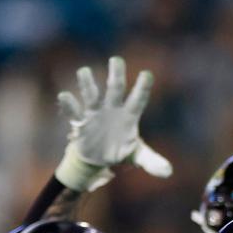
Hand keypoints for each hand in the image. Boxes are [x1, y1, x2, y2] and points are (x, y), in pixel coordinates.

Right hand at [56, 56, 172, 193]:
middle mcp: (113, 109)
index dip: (142, 88)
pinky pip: (74, 112)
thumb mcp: (137, 156)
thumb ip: (152, 161)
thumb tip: (168, 171)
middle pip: (115, 89)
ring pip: (91, 95)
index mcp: (129, 116)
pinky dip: (69, 105)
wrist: (99, 158)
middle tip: (116, 60)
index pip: (138, 100)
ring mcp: (96, 113)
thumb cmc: (121, 150)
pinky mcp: (81, 122)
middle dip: (116, 75)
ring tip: (84, 72)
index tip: (147, 74)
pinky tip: (65, 97)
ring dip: (87, 84)